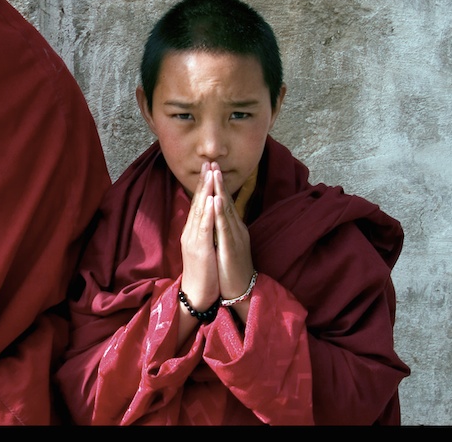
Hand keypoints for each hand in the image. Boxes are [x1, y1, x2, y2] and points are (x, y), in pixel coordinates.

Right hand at [179, 162, 219, 311]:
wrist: (196, 294)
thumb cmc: (203, 273)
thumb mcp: (204, 248)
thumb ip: (205, 232)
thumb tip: (210, 218)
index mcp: (193, 231)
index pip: (198, 205)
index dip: (203, 186)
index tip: (208, 169)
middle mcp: (191, 232)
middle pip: (197, 203)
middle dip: (203, 182)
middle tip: (208, 163)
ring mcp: (194, 240)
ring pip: (199, 211)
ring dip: (205, 191)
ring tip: (209, 174)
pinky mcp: (200, 249)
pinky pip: (204, 228)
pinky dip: (207, 212)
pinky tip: (211, 200)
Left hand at [208, 162, 254, 322]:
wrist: (241, 290)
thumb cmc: (232, 268)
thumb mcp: (227, 244)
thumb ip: (224, 229)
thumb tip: (218, 215)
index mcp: (233, 228)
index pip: (224, 202)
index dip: (217, 185)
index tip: (211, 168)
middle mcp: (236, 229)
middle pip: (226, 201)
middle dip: (218, 181)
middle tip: (212, 162)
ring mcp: (235, 237)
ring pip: (226, 210)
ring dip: (220, 191)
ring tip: (215, 173)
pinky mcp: (231, 247)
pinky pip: (224, 227)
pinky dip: (220, 212)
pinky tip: (216, 200)